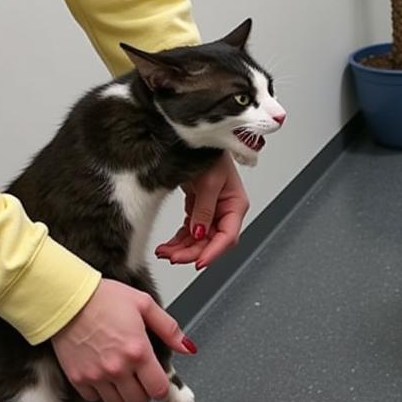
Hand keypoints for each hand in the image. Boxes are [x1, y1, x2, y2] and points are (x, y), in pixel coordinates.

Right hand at [50, 278, 195, 401]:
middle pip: (139, 401)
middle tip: (140, 375)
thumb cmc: (104, 297)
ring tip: (122, 374)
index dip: (162, 388)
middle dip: (144, 390)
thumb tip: (187, 347)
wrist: (68, 298)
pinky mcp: (77, 378)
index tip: (160, 382)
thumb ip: (168, 328)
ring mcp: (96, 376)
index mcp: (138, 350)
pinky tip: (103, 373)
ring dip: (123, 394)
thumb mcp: (144, 304)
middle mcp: (118, 368)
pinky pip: (95, 399)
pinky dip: (101, 391)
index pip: (158, 389)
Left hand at [155, 151, 248, 269]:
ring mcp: (212, 210)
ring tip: (165, 253)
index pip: (228, 236)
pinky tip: (168, 246)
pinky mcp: (199, 207)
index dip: (214, 252)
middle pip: (212, 241)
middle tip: (174, 258)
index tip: (199, 262)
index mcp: (236, 204)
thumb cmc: (211, 153)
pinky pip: (190, 230)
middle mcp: (225, 209)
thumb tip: (199, 233)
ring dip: (183, 249)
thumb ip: (204, 209)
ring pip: (199, 239)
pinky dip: (179, 240)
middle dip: (192, 252)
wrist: (194, 139)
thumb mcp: (208, 181)